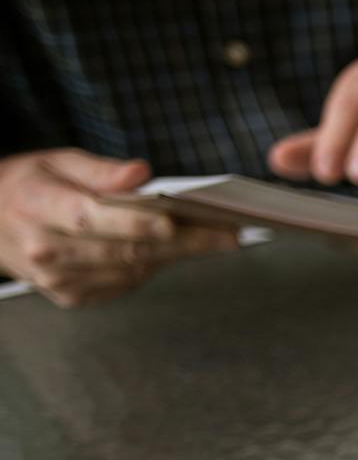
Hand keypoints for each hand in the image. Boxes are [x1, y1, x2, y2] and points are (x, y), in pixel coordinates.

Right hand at [0, 150, 238, 307]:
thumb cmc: (28, 186)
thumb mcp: (55, 162)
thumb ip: (99, 170)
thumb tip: (140, 174)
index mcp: (37, 206)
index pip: (91, 218)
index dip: (135, 222)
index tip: (176, 221)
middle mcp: (46, 250)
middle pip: (124, 249)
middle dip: (183, 242)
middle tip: (228, 234)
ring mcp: (59, 280)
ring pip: (132, 270)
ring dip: (175, 254)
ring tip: (214, 238)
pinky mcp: (73, 297)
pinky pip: (125, 283)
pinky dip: (151, 265)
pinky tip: (171, 249)